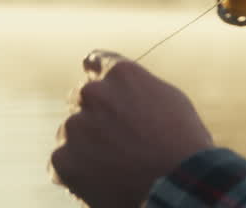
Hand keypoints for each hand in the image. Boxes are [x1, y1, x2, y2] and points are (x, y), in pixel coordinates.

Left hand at [50, 50, 213, 207]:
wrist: (177, 184)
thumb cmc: (183, 143)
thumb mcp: (169, 101)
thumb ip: (139, 90)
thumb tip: (124, 94)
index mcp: (122, 74)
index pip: (95, 61)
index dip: (97, 74)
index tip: (97, 84)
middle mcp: (93, 94)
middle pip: (81, 98)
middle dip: (94, 113)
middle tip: (115, 136)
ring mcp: (75, 127)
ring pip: (73, 132)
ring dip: (86, 143)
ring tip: (116, 164)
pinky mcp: (62, 159)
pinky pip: (62, 162)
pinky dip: (77, 171)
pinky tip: (103, 178)